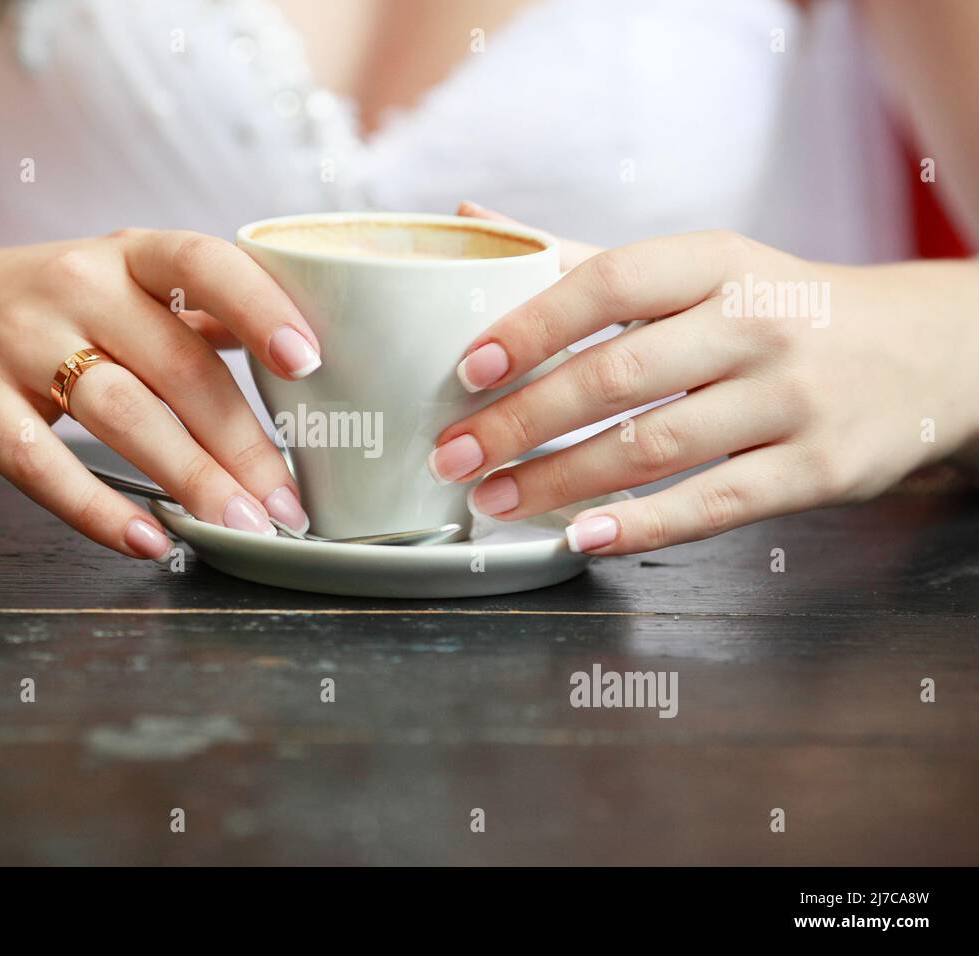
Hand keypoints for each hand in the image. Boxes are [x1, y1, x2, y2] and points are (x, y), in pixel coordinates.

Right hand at [0, 231, 322, 559]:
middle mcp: (75, 287)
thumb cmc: (41, 307)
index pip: (203, 264)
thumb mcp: (116, 284)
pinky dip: (100, 509)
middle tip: (286, 502)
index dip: (260, 309)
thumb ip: (195, 313)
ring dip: (191, 477)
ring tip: (240, 525)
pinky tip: (151, 538)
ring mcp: (18, 343)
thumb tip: (295, 353)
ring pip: (121, 414)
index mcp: (125, 258)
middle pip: (177, 366)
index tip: (310, 362)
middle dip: (243, 442)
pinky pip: (42, 465)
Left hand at [433, 205, 978, 554]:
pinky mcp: (818, 469)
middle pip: (619, 374)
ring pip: (656, 445)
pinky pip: (716, 502)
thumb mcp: (697, 269)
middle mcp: (756, 323)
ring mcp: (791, 398)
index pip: (608, 282)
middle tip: (454, 455)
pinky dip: (642, 524)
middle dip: (523, 421)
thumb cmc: (777, 309)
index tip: (467, 367)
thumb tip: (474, 226)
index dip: (532, 325)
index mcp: (715, 263)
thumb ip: (583, 257)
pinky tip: (580, 537)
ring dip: (561, 480)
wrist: (926, 351)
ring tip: (494, 500)